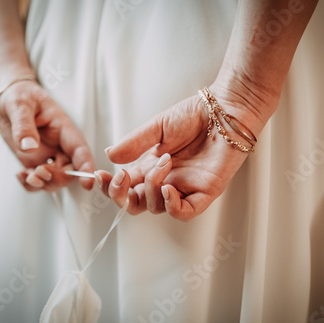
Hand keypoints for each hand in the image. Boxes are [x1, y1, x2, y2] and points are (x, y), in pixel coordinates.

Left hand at [0, 80, 93, 190]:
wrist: (6, 96)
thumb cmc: (19, 94)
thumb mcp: (19, 104)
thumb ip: (24, 125)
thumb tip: (29, 148)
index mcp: (63, 128)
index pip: (80, 150)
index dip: (86, 167)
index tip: (87, 182)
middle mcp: (59, 145)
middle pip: (69, 171)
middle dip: (57, 178)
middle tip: (37, 172)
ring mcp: (47, 155)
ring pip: (54, 179)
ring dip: (43, 183)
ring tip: (26, 176)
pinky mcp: (33, 162)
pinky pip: (37, 180)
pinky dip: (30, 185)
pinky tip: (20, 176)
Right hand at [96, 86, 261, 220]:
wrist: (224, 110)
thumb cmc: (194, 115)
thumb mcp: (157, 127)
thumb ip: (134, 143)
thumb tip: (109, 155)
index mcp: (151, 166)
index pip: (125, 186)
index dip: (110, 186)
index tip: (99, 175)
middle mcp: (165, 180)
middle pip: (135, 204)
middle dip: (121, 196)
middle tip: (122, 176)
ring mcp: (184, 188)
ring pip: (155, 207)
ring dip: (151, 187)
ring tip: (164, 162)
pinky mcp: (205, 192)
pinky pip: (184, 213)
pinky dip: (172, 206)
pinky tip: (168, 189)